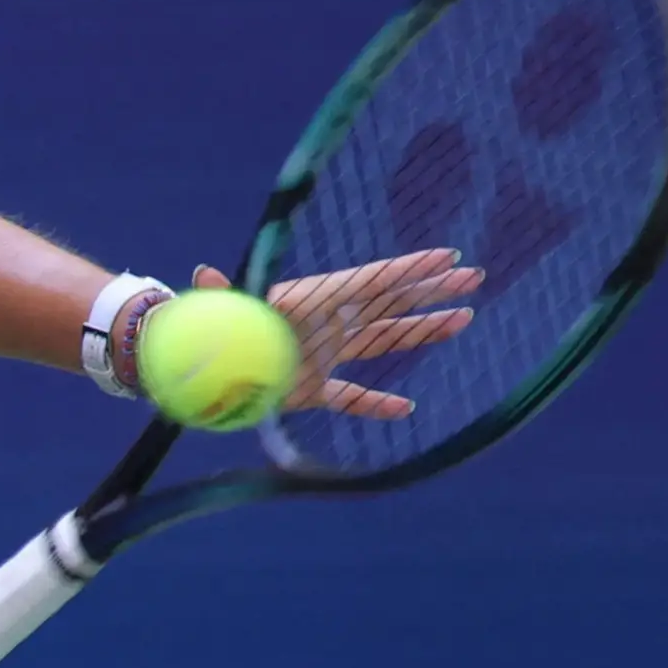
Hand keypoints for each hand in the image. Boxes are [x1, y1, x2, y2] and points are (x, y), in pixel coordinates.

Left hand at [186, 250, 480, 420]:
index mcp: (311, 300)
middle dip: (431, 290)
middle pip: (390, 304)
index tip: (447, 258)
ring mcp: (323, 356)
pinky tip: (405, 409)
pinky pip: (352, 397)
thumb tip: (201, 274)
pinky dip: (376, 404)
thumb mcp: (220, 310)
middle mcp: (325, 324)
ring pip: (383, 342)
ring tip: (464, 319)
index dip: (409, 271)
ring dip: (423, 332)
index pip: (370, 282)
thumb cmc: (208, 329)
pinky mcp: (312, 389)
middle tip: (474, 276)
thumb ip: (219, 295)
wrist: (194, 365)